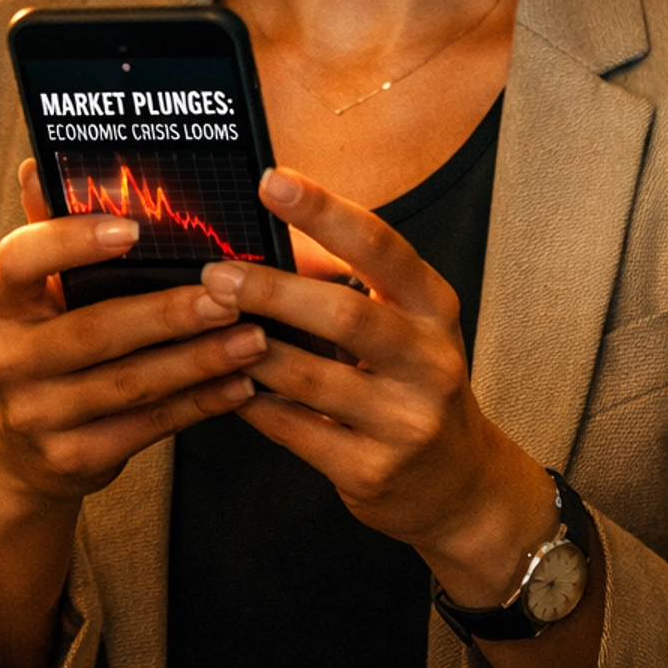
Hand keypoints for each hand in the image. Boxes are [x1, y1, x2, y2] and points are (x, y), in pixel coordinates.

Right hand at [0, 160, 270, 508]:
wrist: (23, 448)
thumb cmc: (50, 338)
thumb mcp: (41, 289)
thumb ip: (51, 229)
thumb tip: (41, 163)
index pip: (20, 260)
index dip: (72, 242)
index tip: (133, 228)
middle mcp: (4, 359)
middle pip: (92, 332)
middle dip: (166, 313)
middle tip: (228, 294)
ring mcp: (35, 415)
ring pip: (128, 385)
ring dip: (197, 361)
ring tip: (253, 338)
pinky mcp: (70, 459)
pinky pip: (145, 430)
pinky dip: (197, 405)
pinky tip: (239, 385)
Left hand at [199, 169, 556, 603]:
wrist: (459, 485)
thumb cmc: (417, 384)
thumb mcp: (406, 325)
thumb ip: (351, 283)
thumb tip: (271, 237)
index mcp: (434, 310)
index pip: (382, 247)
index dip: (325, 211)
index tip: (273, 181)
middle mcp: (429, 362)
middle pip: (345, 314)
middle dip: (272, 291)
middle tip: (216, 273)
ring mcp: (404, 422)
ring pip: (311, 379)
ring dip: (250, 350)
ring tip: (207, 326)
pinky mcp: (372, 472)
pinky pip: (296, 431)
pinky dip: (255, 405)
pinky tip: (227, 386)